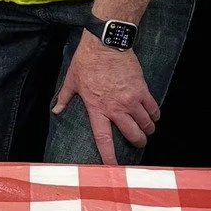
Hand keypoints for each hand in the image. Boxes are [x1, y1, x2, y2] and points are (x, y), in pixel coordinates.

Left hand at [54, 30, 158, 167]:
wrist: (106, 43)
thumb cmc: (87, 61)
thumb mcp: (71, 80)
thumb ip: (64, 98)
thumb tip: (56, 110)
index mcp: (97, 108)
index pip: (103, 139)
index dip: (109, 156)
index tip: (113, 168)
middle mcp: (116, 108)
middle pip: (132, 134)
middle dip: (138, 142)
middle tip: (139, 143)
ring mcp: (131, 99)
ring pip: (145, 123)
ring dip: (148, 129)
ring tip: (147, 130)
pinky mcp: (142, 89)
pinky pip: (153, 108)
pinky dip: (155, 115)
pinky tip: (154, 116)